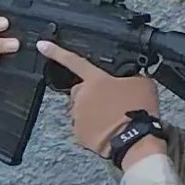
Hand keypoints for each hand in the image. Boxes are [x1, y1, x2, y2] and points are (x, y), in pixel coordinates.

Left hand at [35, 40, 162, 157]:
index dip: (56, 52)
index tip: (42, 45)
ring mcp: (78, 115)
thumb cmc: (138, 109)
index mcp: (95, 79)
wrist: (134, 139)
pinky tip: (110, 130)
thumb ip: (130, 77)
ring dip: (94, 112)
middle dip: (91, 95)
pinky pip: (85, 128)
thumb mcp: (142, 83)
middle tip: (111, 103)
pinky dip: (95, 129)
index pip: (74, 61)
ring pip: (82, 110)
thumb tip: (129, 78)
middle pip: (81, 90)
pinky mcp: (79, 134)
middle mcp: (82, 96)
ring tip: (114, 118)